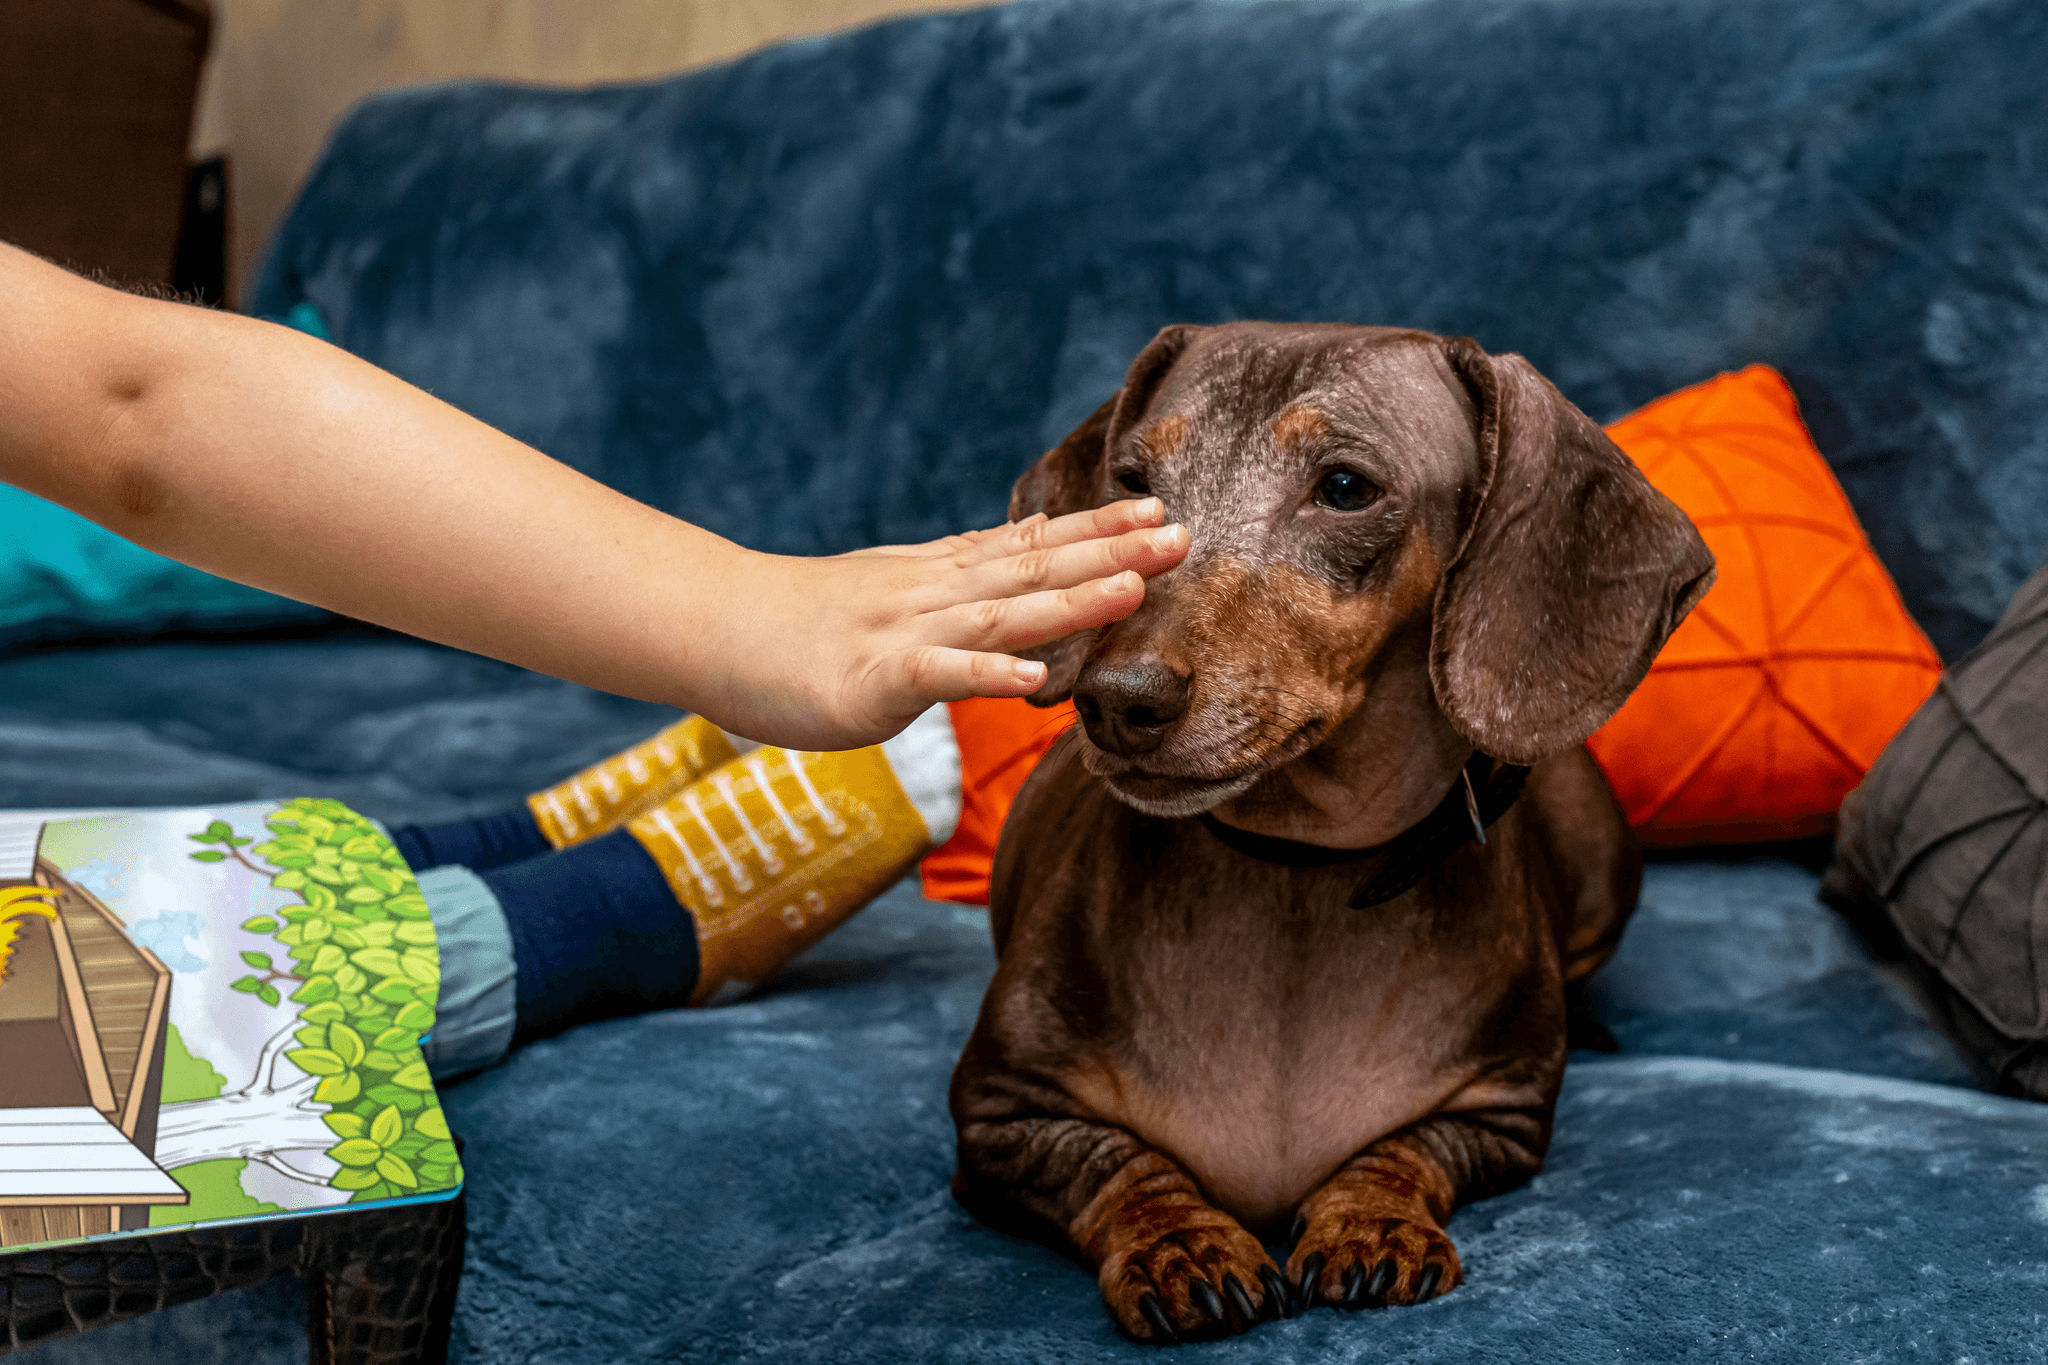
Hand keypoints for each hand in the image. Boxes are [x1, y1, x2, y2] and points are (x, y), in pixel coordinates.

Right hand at [709, 498, 1188, 748]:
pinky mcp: (872, 678)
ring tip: (1134, 588)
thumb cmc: (802, 623)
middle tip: (1182, 535)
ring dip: (1069, 601)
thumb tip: (1028, 564)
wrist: (716, 627)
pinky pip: (937, 676)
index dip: (1096, 531)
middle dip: (1111, 553)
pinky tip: (1035, 679)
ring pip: (1000, 613)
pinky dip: (986, 675)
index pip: (1030, 546)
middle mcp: (933, 592)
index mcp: (940, 576)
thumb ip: (960, 584)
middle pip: (1033, 569)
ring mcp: (904, 631)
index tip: (1159, 512)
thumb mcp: (892, 591)